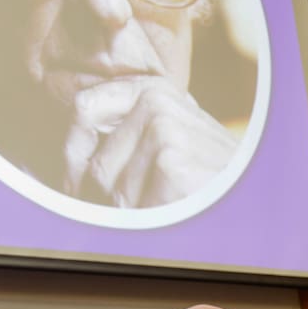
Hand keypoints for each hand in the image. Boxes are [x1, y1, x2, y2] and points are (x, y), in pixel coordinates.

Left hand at [63, 77, 238, 206]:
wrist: (255, 198)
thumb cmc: (201, 174)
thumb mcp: (160, 141)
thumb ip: (112, 137)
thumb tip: (52, 164)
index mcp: (151, 89)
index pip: (83, 108)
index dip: (77, 153)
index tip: (88, 175)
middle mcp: (157, 102)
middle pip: (92, 162)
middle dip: (106, 192)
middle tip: (148, 194)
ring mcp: (165, 130)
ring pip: (107, 188)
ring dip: (131, 208)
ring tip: (167, 198)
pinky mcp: (172, 163)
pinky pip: (128, 205)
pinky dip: (148, 219)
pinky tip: (177, 206)